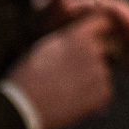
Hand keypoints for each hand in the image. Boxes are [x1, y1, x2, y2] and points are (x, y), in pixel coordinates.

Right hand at [6, 14, 114, 128]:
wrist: (24, 107)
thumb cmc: (28, 76)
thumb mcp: (46, 45)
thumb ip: (70, 36)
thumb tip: (82, 34)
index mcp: (79, 35)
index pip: (102, 22)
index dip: (99, 29)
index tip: (95, 36)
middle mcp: (94, 51)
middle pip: (103, 48)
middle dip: (92, 56)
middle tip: (70, 72)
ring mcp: (101, 73)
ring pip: (102, 71)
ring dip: (90, 78)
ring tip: (64, 88)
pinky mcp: (104, 93)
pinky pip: (102, 91)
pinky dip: (91, 96)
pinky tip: (71, 100)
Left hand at [33, 0, 128, 79]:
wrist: (35, 54)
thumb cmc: (39, 28)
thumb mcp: (42, 14)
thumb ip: (51, 0)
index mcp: (93, 7)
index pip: (114, 7)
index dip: (125, 14)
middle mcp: (105, 21)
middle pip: (128, 25)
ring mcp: (109, 38)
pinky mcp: (109, 55)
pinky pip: (127, 59)